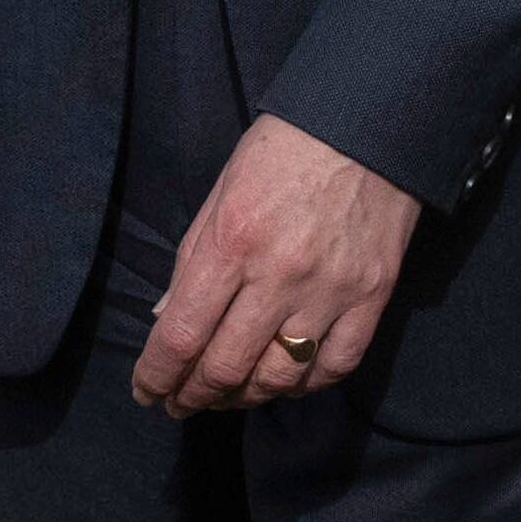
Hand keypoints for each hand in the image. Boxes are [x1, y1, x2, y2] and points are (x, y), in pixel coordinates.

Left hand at [130, 115, 419, 417]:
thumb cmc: (285, 148)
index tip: (147, 391)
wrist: (371, 120)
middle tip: (180, 402)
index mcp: (232, 240)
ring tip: (227, 395)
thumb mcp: (223, 190)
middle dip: (192, 395)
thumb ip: (193, 257)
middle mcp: (280, 273)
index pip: (182, 335)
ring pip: (278, 377)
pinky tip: (285, 380)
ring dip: (243, 397)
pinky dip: (305, 384)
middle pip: (225, 367)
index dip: (157, 375)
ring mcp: (331, 289)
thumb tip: (167, 319)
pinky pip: (335, 365)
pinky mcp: (373, 295)